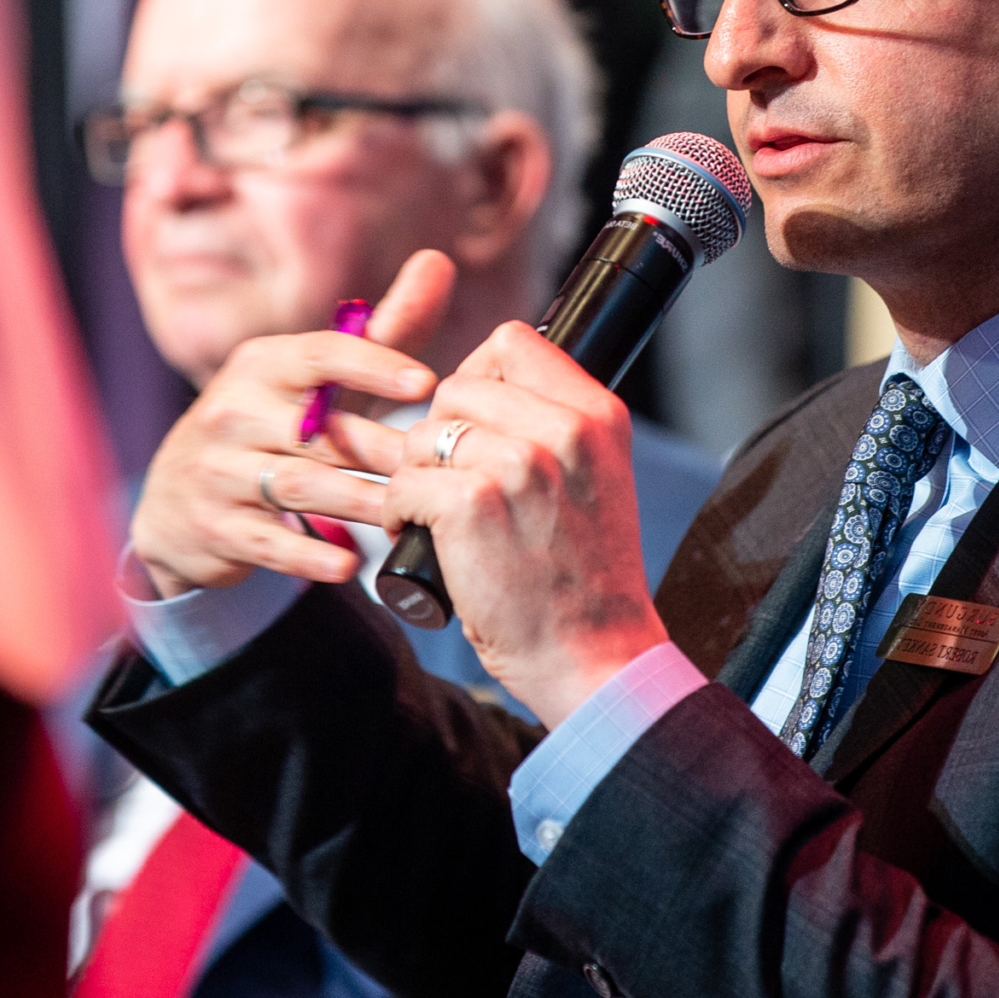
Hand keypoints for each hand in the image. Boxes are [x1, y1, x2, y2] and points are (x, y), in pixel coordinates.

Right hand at [132, 252, 452, 598]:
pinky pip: (269, 542)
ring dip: (361, 502)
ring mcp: (216, 470)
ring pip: (301, 485)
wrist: (177, 502)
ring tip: (410, 515)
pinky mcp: (213, 526)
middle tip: (440, 466)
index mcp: (260, 365)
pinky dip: (311, 556)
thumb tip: (438, 262)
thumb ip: (382, 332)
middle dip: (382, 449)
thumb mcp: (317, 381)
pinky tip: (351, 566)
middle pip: (318, 430)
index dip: (372, 364)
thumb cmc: (272, 428)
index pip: (318, 354)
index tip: (426, 382)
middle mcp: (230, 411)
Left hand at [385, 321, 669, 726]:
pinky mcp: (471, 505)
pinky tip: (421, 539)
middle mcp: (564, 429)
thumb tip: (489, 384)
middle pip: (456, 386)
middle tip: (451, 484)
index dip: (476, 377)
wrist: (595, 655)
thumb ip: (558, 426)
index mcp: (598, 414)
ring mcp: (519, 465)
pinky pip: (404, 483)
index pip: (513, 342)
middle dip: (438, 434)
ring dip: (416, 476)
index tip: (474, 425)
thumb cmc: (585, 577)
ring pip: (423, 435)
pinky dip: (400, 514)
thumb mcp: (598, 478)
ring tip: (437, 517)